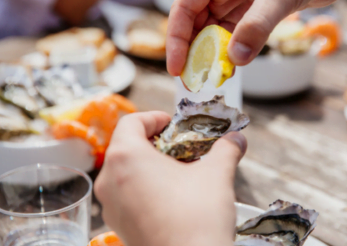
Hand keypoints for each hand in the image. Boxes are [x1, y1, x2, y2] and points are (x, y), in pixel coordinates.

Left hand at [95, 112, 244, 245]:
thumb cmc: (197, 215)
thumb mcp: (217, 173)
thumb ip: (226, 149)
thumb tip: (236, 139)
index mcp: (126, 158)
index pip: (131, 123)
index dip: (155, 118)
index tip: (176, 124)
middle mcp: (110, 181)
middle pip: (127, 148)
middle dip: (157, 144)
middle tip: (186, 148)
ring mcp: (111, 207)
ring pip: (126, 174)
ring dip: (152, 168)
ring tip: (184, 174)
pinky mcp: (119, 228)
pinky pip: (128, 197)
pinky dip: (147, 190)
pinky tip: (176, 199)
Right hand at [166, 0, 346, 71]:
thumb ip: (257, 26)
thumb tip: (235, 59)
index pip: (184, 7)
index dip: (177, 40)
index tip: (178, 68)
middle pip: (197, 21)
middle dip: (195, 51)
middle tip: (194, 83)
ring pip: (215, 28)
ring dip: (213, 52)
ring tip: (213, 79)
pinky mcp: (257, 5)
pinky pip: (236, 30)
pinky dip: (233, 48)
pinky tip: (233, 66)